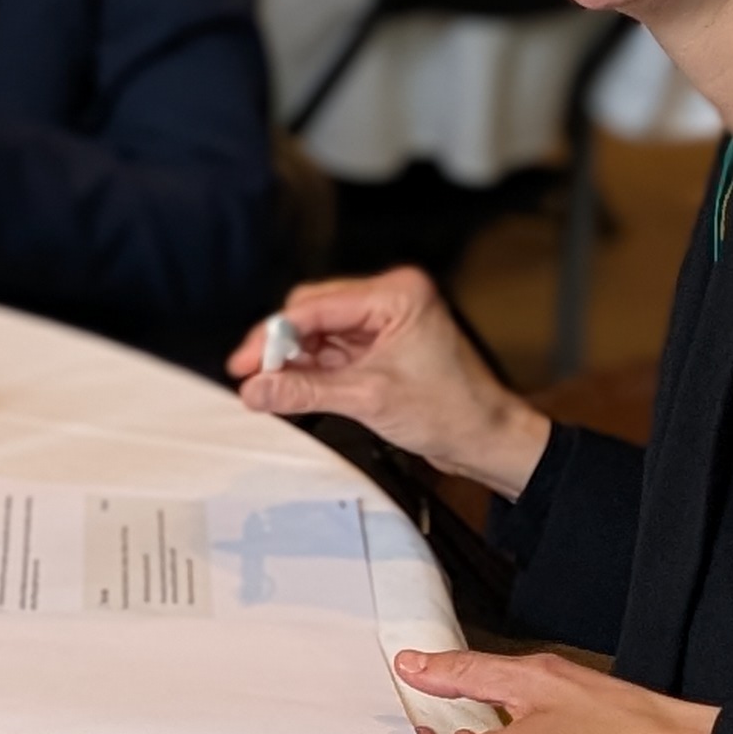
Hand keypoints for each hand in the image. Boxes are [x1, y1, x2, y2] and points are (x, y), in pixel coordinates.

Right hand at [230, 267, 551, 497]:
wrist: (488, 439)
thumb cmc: (455, 411)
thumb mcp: (368, 399)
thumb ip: (305, 391)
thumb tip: (255, 390)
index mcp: (398, 295)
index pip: (316, 305)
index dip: (273, 336)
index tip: (245, 364)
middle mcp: (391, 300)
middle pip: (312, 312)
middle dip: (281, 347)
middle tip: (255, 378)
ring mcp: (385, 323)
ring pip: (318, 332)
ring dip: (294, 360)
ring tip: (272, 389)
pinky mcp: (380, 345)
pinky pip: (331, 350)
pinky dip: (311, 369)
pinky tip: (294, 388)